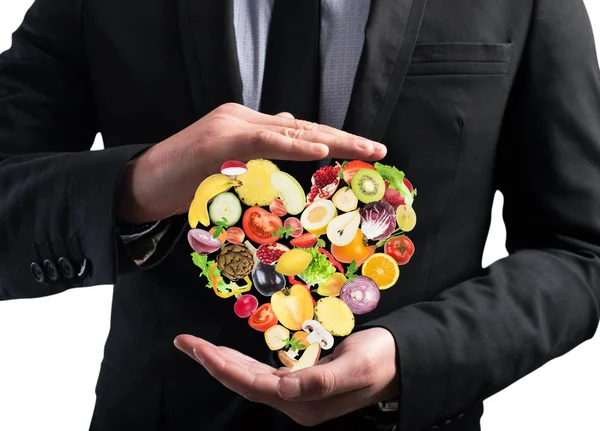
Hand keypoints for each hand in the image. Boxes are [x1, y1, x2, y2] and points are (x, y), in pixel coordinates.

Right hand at [116, 103, 386, 222]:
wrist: (140, 185)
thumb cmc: (184, 180)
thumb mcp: (229, 164)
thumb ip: (260, 145)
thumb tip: (294, 129)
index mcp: (248, 124)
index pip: (298, 131)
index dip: (333, 140)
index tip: (362, 152)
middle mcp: (243, 118)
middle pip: (303, 127)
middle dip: (344, 139)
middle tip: (379, 150)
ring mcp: (231, 125)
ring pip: (290, 130)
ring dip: (333, 139)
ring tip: (366, 149)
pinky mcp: (219, 138)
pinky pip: (264, 140)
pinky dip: (294, 143)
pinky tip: (321, 145)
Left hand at [174, 327, 398, 426]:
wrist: (400, 362)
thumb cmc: (381, 359)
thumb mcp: (357, 366)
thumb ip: (322, 380)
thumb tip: (286, 390)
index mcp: (305, 402)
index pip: (251, 384)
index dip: (220, 366)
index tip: (195, 347)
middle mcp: (297, 402)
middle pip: (244, 382)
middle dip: (212, 362)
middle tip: (184, 342)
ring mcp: (299, 395)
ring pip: (250, 379)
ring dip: (224, 362)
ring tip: (198, 347)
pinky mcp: (302, 385)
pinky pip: (264, 376)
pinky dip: (243, 363)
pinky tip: (230, 355)